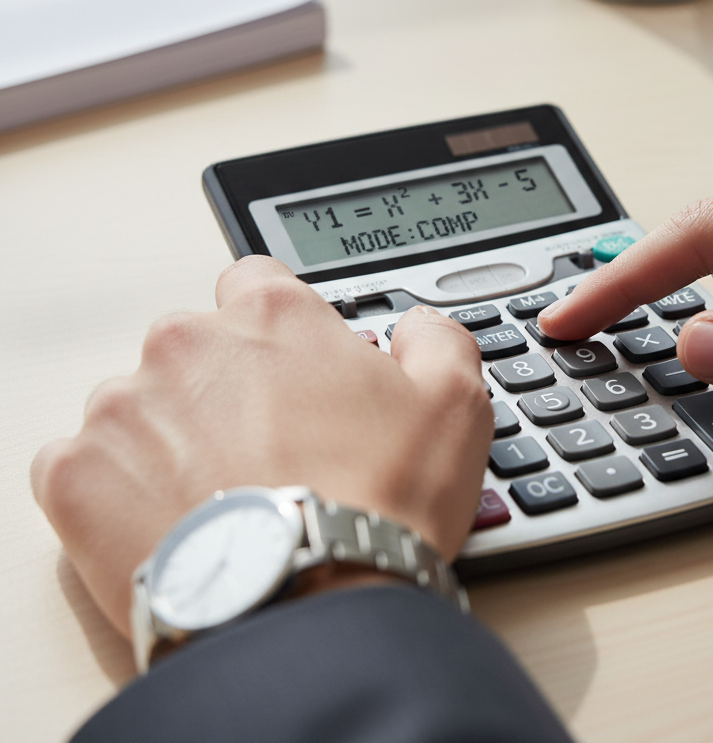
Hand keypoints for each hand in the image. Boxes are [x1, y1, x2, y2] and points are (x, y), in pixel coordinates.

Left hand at [31, 256, 491, 635]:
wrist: (305, 609)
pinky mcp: (76, 473)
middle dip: (226, 386)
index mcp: (273, 313)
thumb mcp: (454, 406)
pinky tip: (172, 519)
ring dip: (173, 436)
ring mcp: (124, 405)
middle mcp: (189, 342)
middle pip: (198, 347)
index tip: (292, 375)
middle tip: (268, 449)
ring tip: (223, 496)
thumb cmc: (377, 506)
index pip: (257, 286)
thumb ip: (437, 339)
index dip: (278, 332)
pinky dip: (120, 486)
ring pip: (142, 405)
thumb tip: (415, 328)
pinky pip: (86, 462)